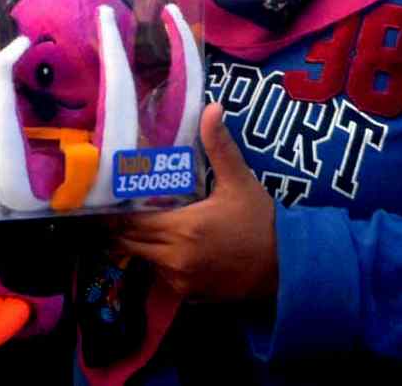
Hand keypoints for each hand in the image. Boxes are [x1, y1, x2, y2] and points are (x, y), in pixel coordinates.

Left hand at [113, 103, 276, 301]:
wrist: (289, 266)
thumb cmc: (261, 221)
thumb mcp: (239, 181)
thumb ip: (219, 145)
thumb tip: (212, 107)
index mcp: (183, 228)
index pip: (130, 221)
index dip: (118, 209)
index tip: (113, 196)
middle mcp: (176, 258)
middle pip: (129, 242)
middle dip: (123, 227)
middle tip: (123, 208)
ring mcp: (182, 280)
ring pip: (144, 259)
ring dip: (142, 244)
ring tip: (145, 224)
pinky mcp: (190, 294)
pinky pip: (162, 276)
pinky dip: (160, 262)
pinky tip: (169, 245)